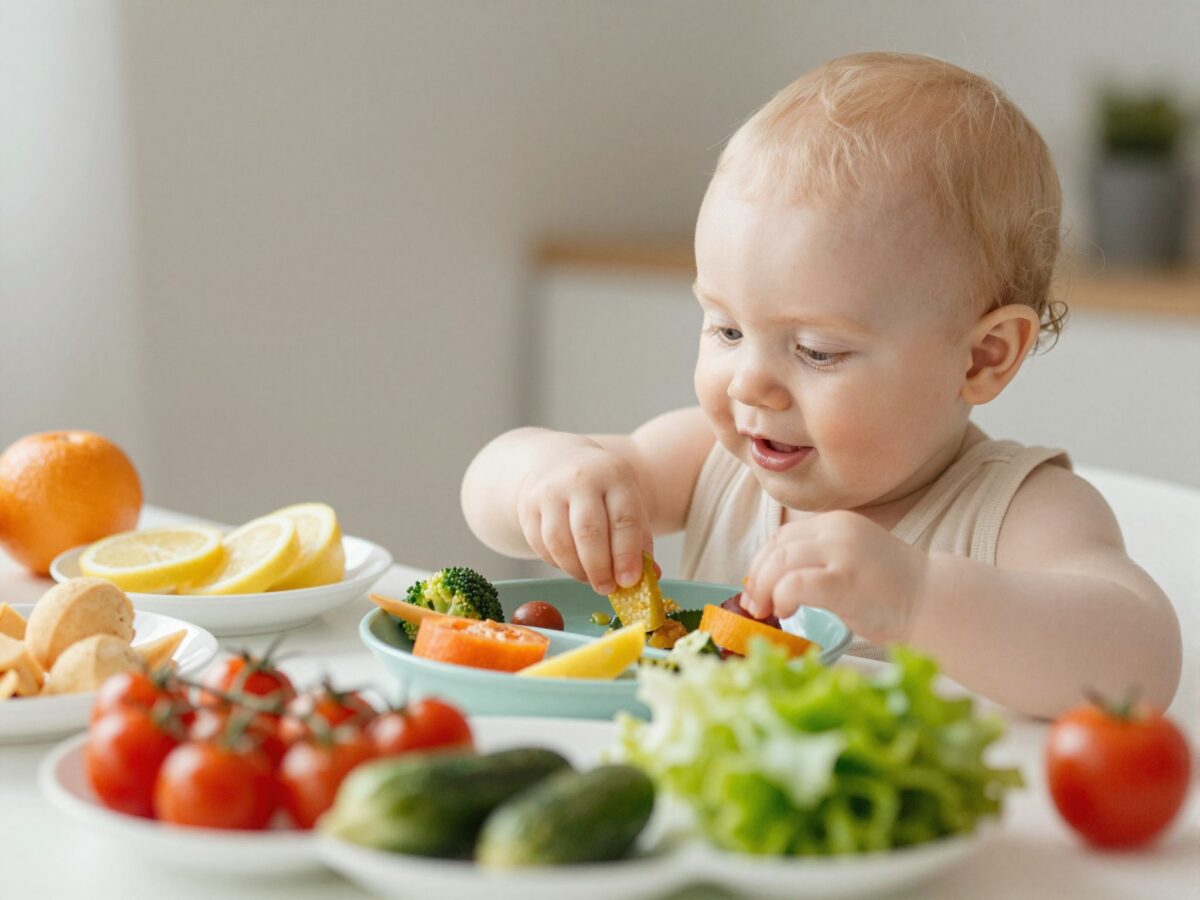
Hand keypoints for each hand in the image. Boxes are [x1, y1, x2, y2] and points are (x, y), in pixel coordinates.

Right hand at [515, 443, 651, 594]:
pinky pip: (541, 546)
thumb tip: (650, 578)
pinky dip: (558, 564)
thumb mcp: (628, 501)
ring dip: (577, 570)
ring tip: (590, 580)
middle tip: (607, 589)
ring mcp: (549, 492)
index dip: (627, 556)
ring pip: (560, 542)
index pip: (623, 519)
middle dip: (600, 568)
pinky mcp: (528, 508)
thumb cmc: (603, 490)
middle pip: (589, 532)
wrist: (560, 461)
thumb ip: (639, 539)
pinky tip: (572, 565)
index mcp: (614, 474)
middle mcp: (579, 479)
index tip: (628, 582)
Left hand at [742, 510, 929, 644]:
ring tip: (767, 611)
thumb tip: (772, 580)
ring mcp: (842, 553)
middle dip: (757, 578)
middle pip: (776, 548)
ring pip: (779, 562)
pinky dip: (782, 597)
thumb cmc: (890, 590)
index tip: (757, 589)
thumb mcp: (850, 559)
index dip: (761, 563)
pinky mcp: (844, 580)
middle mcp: (836, 530)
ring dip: (764, 589)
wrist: (933, 602)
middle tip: (755, 606)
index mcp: (835, 523)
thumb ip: (818, 559)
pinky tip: (787, 612)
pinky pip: (795, 583)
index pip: (782, 537)